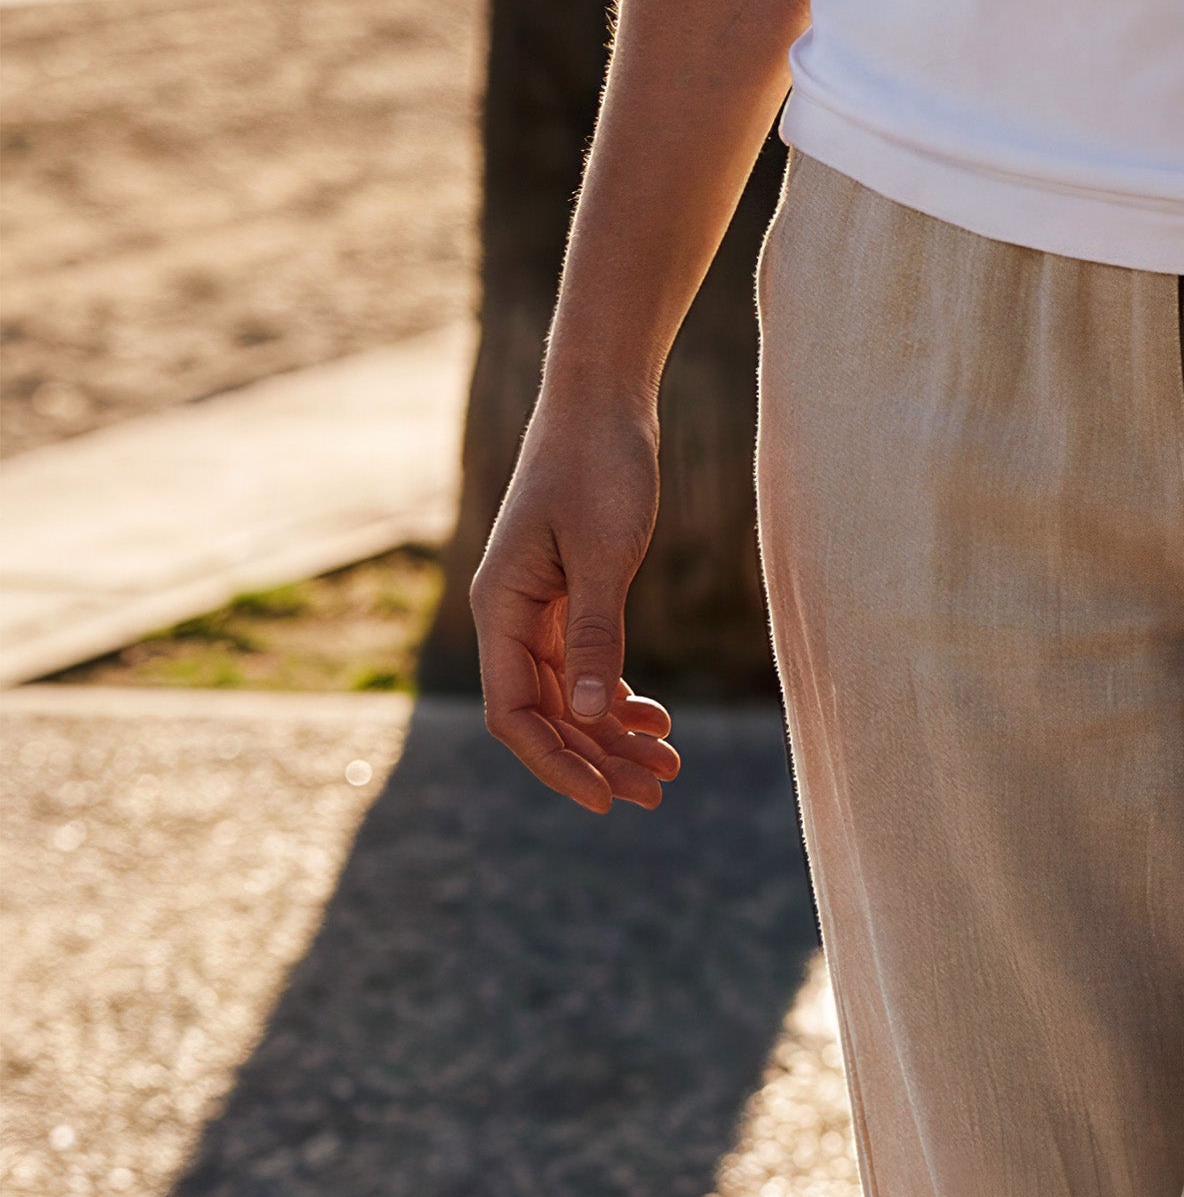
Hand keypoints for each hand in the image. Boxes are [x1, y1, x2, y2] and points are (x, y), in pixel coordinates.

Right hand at [471, 389, 682, 815]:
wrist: (605, 397)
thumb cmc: (599, 461)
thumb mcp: (603, 550)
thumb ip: (596, 633)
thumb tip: (591, 714)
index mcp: (501, 607)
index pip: (513, 713)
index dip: (556, 762)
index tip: (605, 799)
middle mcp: (511, 616)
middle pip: (545, 714)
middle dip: (596, 758)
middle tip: (659, 790)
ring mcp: (539, 608)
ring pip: (569, 695)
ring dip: (613, 734)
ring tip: (669, 767)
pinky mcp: (571, 594)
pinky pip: (586, 665)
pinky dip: (619, 694)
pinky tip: (657, 718)